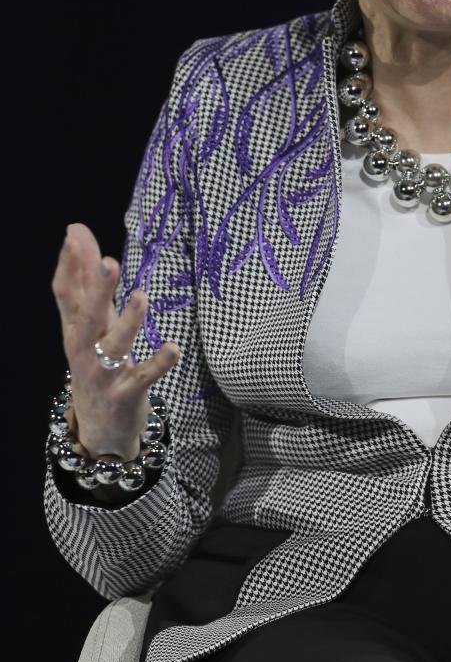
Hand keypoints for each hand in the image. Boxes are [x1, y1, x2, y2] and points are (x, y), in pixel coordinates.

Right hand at [51, 222, 180, 460]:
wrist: (100, 430)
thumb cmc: (96, 364)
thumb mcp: (89, 325)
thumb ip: (85, 281)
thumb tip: (76, 231)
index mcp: (75, 330)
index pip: (65, 294)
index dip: (70, 265)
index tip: (75, 233)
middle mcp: (84, 350)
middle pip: (87, 316)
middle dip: (97, 289)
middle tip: (110, 261)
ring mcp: (104, 374)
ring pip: (113, 346)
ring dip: (128, 322)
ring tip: (141, 296)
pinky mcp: (127, 394)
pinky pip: (144, 378)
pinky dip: (158, 363)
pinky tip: (173, 348)